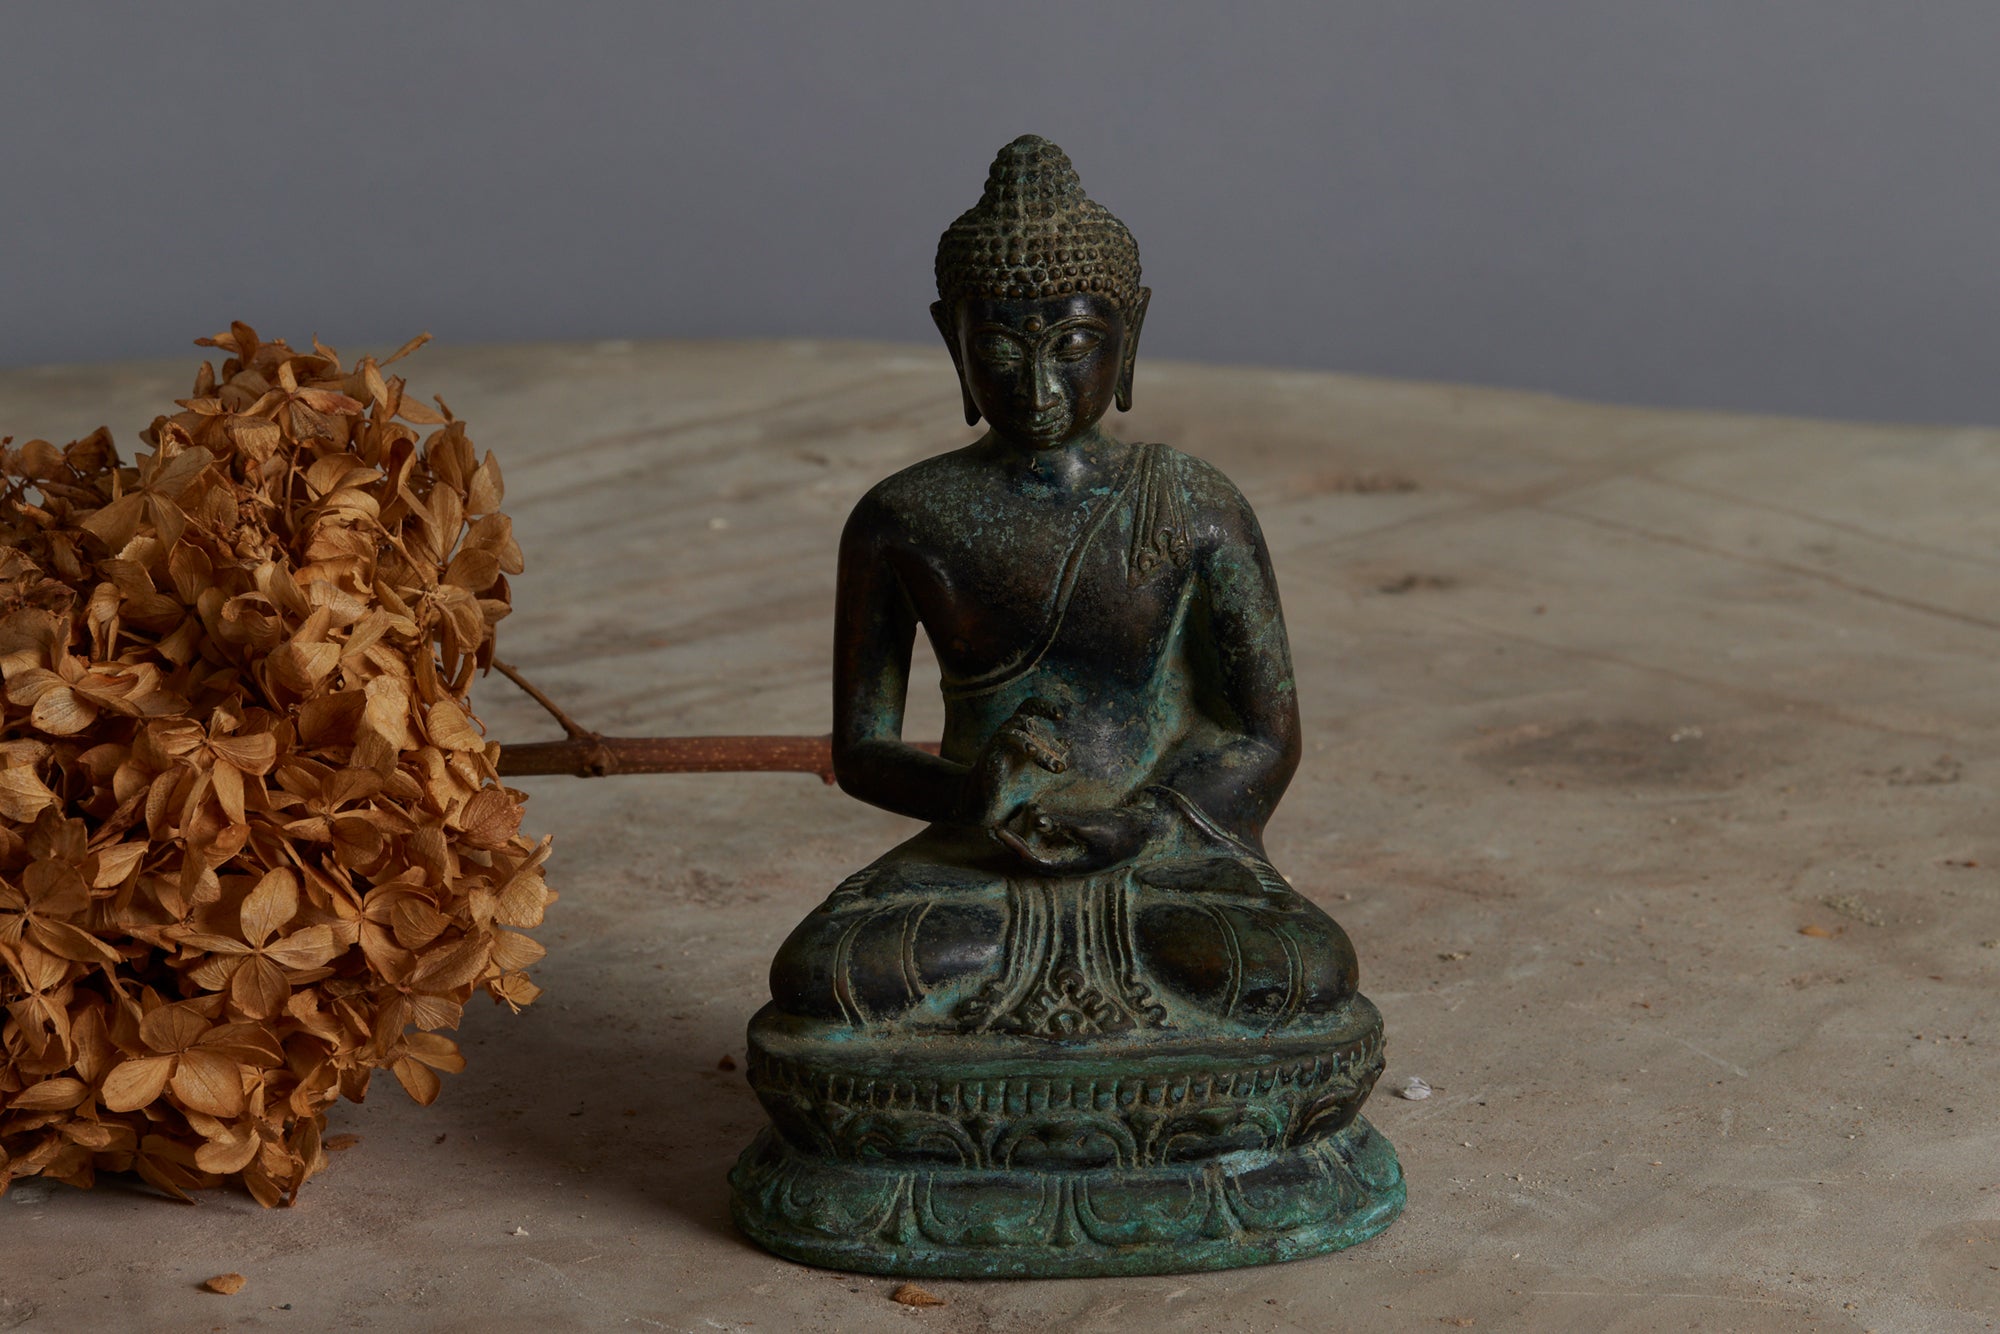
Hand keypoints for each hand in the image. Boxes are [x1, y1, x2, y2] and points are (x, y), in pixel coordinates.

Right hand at [960, 697, 1069, 825]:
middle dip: (1049, 744)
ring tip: (1056, 769)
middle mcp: (1007, 733)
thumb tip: (1068, 741)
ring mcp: (997, 742)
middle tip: (1062, 768)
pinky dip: (1021, 743)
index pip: (1029, 708)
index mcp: (1019, 734)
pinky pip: (1005, 738)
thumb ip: (1054, 756)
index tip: (1060, 716)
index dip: (1044, 707)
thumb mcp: (1042, 772)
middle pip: (1029, 722)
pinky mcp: (990, 753)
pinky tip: (1033, 753)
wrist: (995, 810)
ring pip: (1020, 729)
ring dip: (1042, 750)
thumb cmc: (1017, 789)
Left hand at [993, 802, 1158, 875]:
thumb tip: (1037, 818)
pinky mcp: (1077, 844)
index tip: (998, 831)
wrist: (1144, 832)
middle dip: (1013, 843)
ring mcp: (1073, 854)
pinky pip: (1051, 840)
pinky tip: (1031, 812)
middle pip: (1033, 856)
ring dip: (1023, 836)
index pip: (1033, 861)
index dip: (1014, 847)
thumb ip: (1064, 823)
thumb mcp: (1092, 826)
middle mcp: (1068, 863)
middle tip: (993, 826)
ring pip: (1041, 848)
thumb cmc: (1120, 832)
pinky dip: (1038, 828)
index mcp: (1071, 866)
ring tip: (1005, 820)